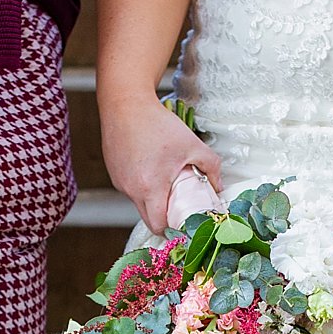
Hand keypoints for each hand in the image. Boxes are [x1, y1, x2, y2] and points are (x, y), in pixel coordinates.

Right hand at [100, 90, 223, 234]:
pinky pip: (131, 189)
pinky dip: (142, 186)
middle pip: (149, 218)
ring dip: (153, 200)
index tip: (184, 225)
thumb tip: (218, 186)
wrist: (125, 103)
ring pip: (139, 203)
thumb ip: (210, 167)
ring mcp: (120, 182)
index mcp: (150, 187)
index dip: (173, 230)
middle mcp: (131, 189)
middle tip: (180, 208)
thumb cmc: (157, 123)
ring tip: (166, 182)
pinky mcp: (114, 173)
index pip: (159, 225)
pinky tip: (150, 169)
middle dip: (165, 218)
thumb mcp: (192, 144)